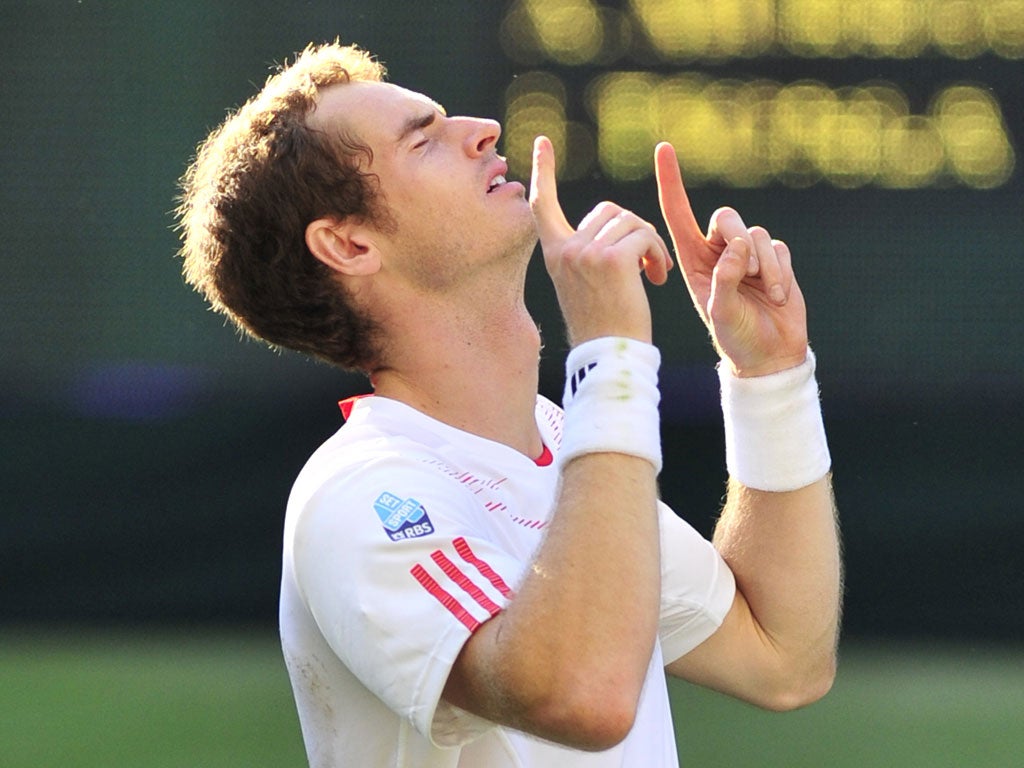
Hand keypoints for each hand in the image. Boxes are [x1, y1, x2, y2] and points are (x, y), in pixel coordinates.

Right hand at [531, 136, 672, 345]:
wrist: (610, 358)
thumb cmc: (603, 328)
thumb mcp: (581, 286)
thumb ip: (584, 253)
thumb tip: (604, 224)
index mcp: (554, 254)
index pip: (542, 204)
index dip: (542, 171)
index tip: (542, 142)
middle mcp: (566, 249)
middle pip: (609, 210)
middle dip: (634, 230)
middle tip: (647, 262)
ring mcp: (586, 253)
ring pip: (631, 222)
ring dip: (650, 244)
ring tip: (655, 273)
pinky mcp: (612, 260)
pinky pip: (645, 236)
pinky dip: (658, 253)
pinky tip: (658, 277)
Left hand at [654, 142, 808, 376]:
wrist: (770, 355)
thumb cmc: (736, 337)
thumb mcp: (722, 312)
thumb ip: (724, 280)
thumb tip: (736, 248)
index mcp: (693, 261)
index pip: (678, 214)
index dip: (671, 182)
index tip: (663, 148)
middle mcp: (718, 252)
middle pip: (726, 217)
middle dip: (737, 240)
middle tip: (746, 274)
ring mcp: (747, 254)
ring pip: (755, 233)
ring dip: (764, 267)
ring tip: (765, 297)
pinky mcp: (774, 259)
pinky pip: (777, 247)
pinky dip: (780, 272)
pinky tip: (778, 296)